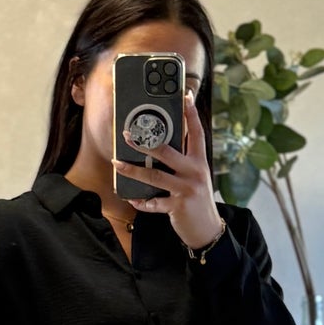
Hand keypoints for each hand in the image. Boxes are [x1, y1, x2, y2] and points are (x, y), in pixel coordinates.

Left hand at [112, 89, 222, 252]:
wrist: (206, 229)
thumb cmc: (196, 199)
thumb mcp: (195, 176)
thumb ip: (182, 160)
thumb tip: (159, 145)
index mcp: (199, 161)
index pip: (196, 132)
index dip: (191, 113)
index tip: (186, 95)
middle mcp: (195, 172)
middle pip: (168, 152)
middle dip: (145, 143)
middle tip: (127, 135)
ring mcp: (186, 189)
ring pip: (155, 176)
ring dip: (133, 169)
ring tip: (116, 163)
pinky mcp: (177, 207)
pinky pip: (153, 202)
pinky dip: (141, 201)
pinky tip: (132, 198)